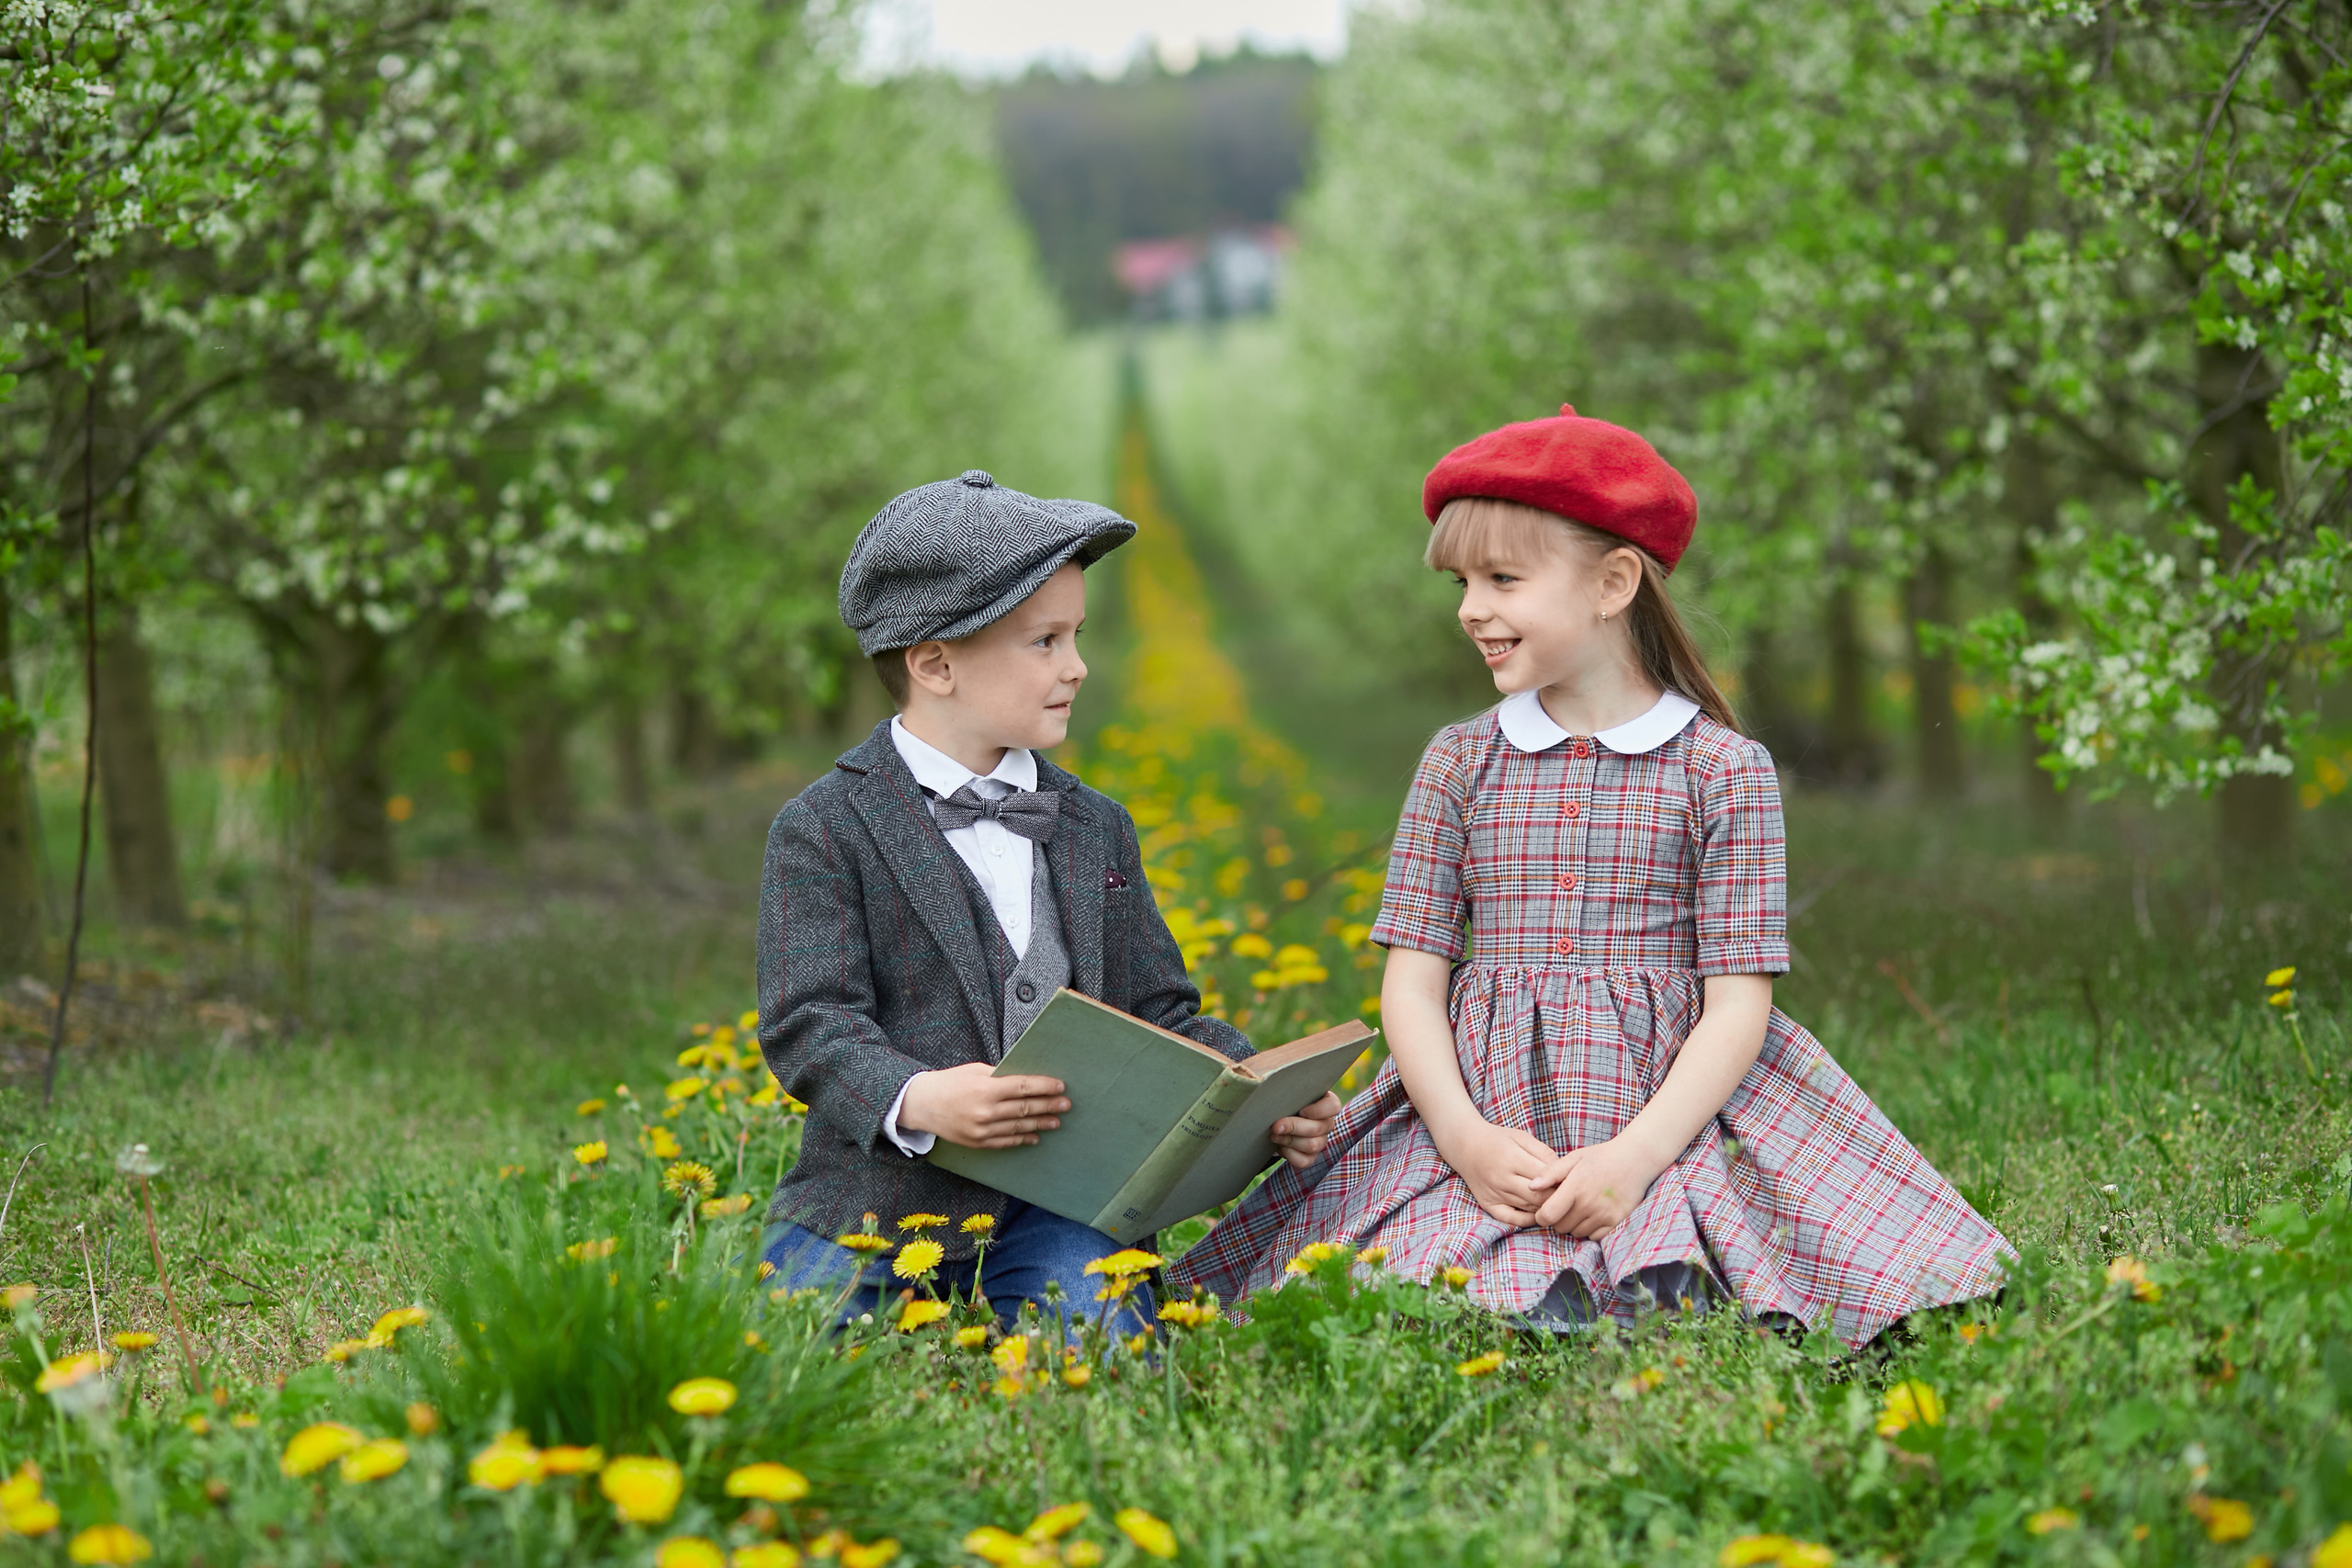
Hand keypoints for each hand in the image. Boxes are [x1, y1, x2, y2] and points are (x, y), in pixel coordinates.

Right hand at [898, 1064, 1070, 1149]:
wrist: (920, 1104)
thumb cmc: (949, 1082)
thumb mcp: (975, 1071)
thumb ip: (1000, 1076)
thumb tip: (1027, 1080)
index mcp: (985, 1088)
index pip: (1023, 1087)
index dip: (1044, 1087)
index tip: (1060, 1087)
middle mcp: (985, 1111)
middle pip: (1025, 1108)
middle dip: (1048, 1106)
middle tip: (1066, 1105)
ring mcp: (981, 1130)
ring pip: (1019, 1128)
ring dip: (1040, 1124)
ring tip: (1056, 1121)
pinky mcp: (977, 1142)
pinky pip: (1005, 1142)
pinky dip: (1022, 1139)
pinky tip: (1035, 1136)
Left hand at [1269, 1091, 1342, 1170]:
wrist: (1270, 1118)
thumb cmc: (1278, 1099)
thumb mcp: (1282, 1088)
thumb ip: (1284, 1083)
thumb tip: (1276, 1082)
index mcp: (1325, 1103)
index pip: (1333, 1106)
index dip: (1318, 1110)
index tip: (1301, 1110)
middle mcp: (1326, 1123)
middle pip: (1318, 1129)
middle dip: (1294, 1127)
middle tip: (1275, 1125)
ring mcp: (1320, 1141)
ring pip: (1312, 1146)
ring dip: (1289, 1140)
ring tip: (1274, 1134)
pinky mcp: (1310, 1157)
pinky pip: (1304, 1161)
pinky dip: (1289, 1155)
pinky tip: (1279, 1146)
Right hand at [1436, 1120, 1558, 1225]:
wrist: (1465, 1145)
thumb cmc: (1498, 1139)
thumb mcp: (1522, 1137)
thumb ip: (1544, 1153)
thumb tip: (1564, 1173)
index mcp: (1512, 1158)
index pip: (1545, 1178)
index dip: (1562, 1182)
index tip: (1572, 1182)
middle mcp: (1502, 1178)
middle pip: (1538, 1197)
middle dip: (1557, 1198)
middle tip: (1568, 1196)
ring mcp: (1494, 1193)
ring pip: (1528, 1208)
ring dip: (1545, 1208)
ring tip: (1556, 1203)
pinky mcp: (1487, 1204)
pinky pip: (1510, 1219)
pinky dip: (1526, 1220)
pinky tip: (1537, 1213)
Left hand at [1530, 1135, 1661, 1238]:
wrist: (1636, 1160)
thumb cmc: (1601, 1157)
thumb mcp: (1574, 1158)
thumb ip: (1551, 1173)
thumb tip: (1531, 1187)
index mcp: (1575, 1187)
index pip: (1548, 1215)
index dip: (1542, 1216)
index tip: (1545, 1210)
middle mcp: (1589, 1204)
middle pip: (1561, 1227)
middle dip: (1558, 1219)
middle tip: (1566, 1206)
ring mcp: (1605, 1215)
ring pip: (1577, 1233)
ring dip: (1575, 1225)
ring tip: (1582, 1208)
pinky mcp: (1617, 1222)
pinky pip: (1595, 1237)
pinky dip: (1591, 1230)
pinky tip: (1594, 1215)